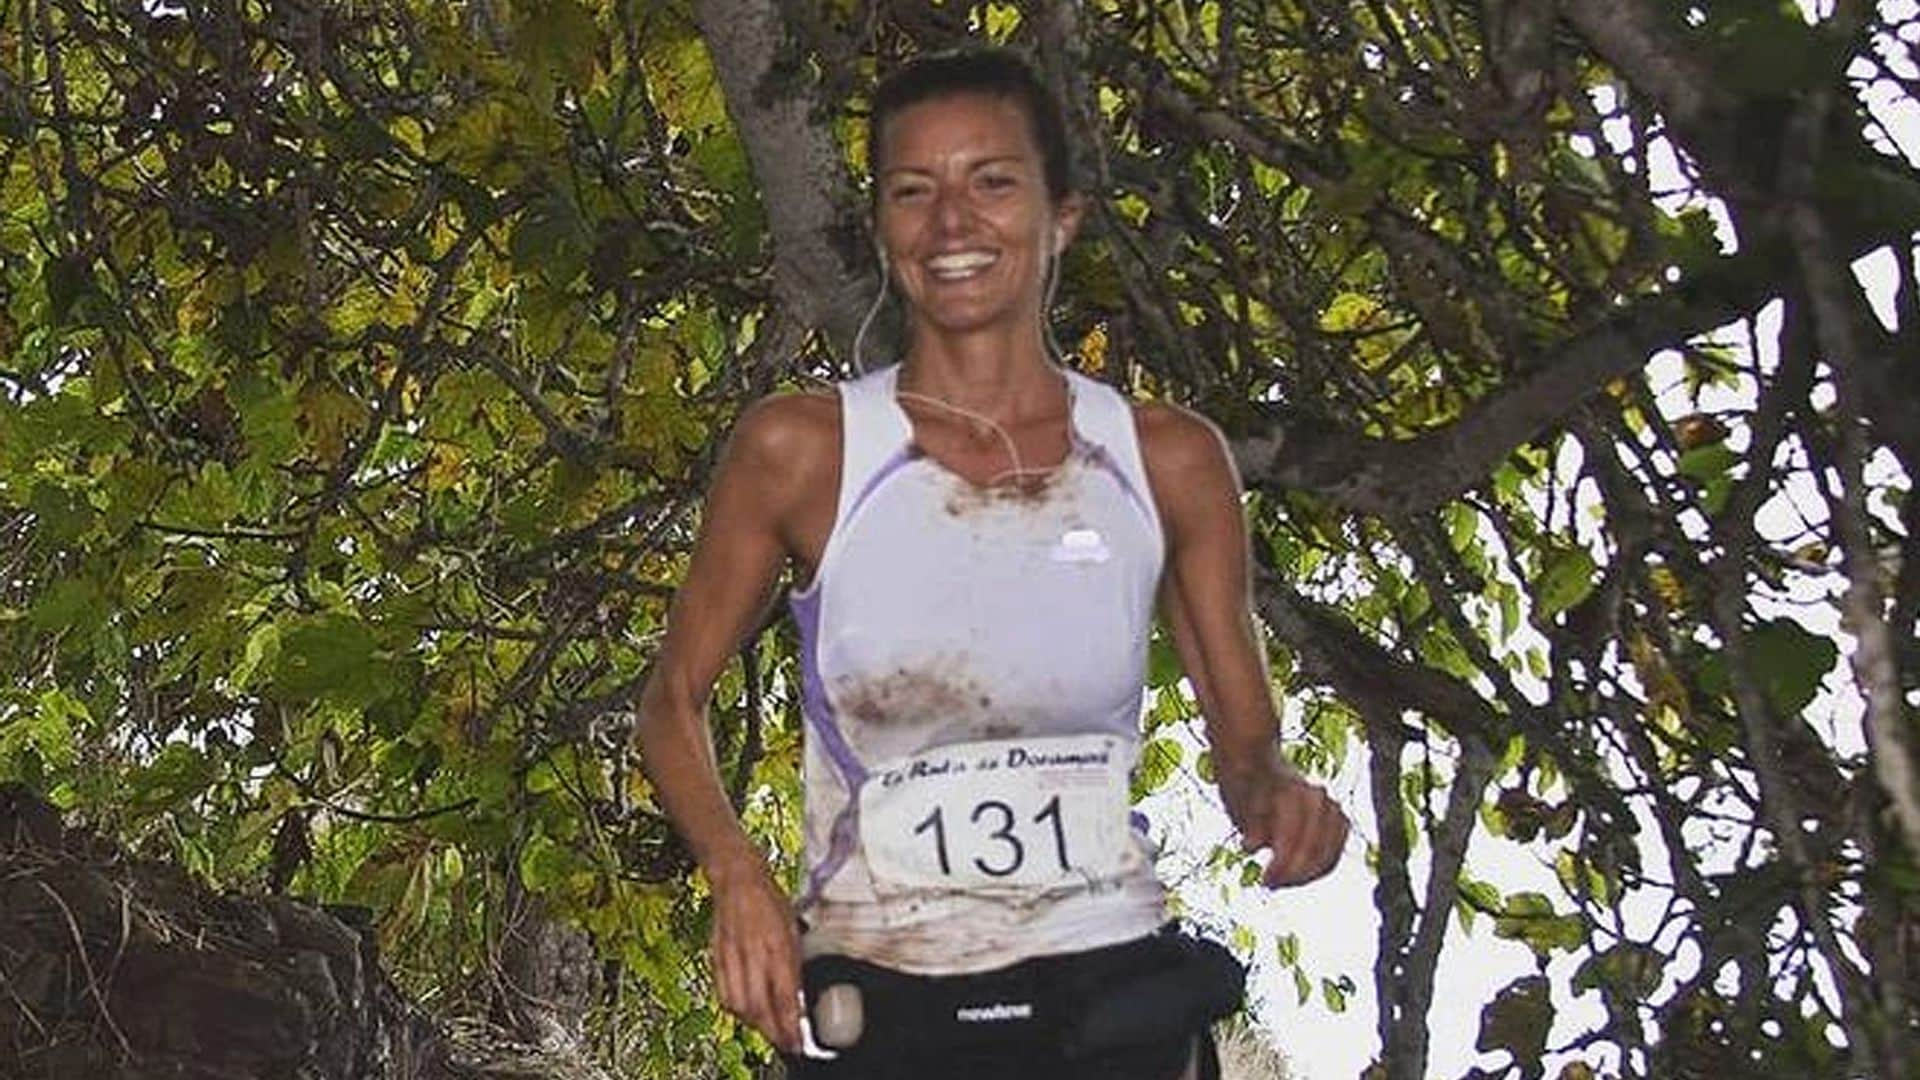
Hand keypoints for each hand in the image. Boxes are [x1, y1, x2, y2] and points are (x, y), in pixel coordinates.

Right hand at [708, 855, 803, 1052]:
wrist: (737, 877)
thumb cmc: (769, 899)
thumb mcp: (793, 929)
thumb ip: (794, 964)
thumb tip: (798, 995)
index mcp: (777, 945)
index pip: (784, 996)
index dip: (789, 1024)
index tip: (796, 1041)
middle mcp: (753, 953)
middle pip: (758, 1008)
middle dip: (771, 1031)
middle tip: (783, 1041)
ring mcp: (732, 956)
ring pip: (738, 1005)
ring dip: (753, 1023)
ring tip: (766, 1028)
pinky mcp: (716, 956)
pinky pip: (722, 992)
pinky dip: (734, 1007)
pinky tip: (744, 1010)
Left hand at [1217, 752, 1348, 887]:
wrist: (1260, 765)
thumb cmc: (1246, 788)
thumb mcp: (1239, 804)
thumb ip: (1251, 825)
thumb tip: (1251, 846)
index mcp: (1293, 791)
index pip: (1295, 838)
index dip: (1281, 865)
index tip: (1264, 880)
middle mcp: (1317, 797)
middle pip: (1314, 849)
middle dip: (1294, 873)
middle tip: (1270, 884)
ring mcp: (1331, 807)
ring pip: (1329, 854)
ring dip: (1307, 874)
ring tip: (1284, 881)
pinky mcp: (1339, 819)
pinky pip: (1335, 852)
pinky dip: (1319, 867)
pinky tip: (1299, 876)